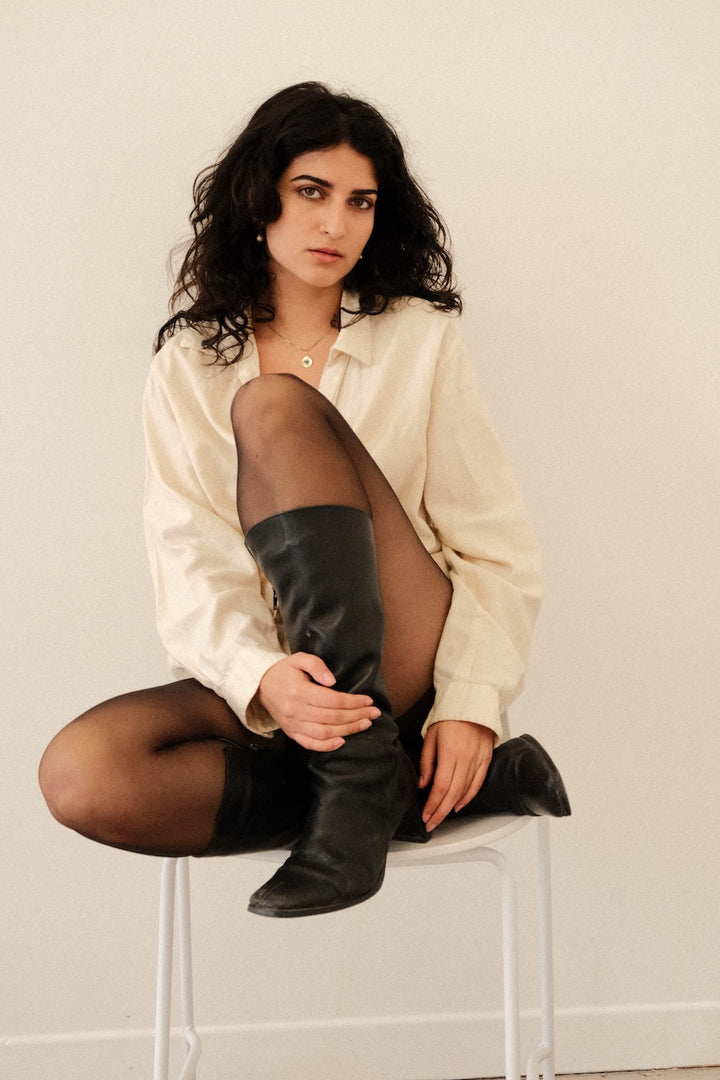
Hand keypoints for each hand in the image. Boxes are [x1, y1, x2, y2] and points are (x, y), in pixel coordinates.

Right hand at [257, 653, 380, 751]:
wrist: (261, 686)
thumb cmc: (284, 671)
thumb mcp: (299, 659)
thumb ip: (317, 665)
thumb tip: (332, 681)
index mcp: (299, 692)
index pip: (333, 700)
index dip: (353, 702)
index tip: (369, 701)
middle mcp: (296, 711)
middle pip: (332, 718)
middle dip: (357, 716)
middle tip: (374, 714)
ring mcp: (293, 725)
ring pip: (325, 733)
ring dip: (348, 730)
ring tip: (365, 725)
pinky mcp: (291, 733)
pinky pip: (310, 744)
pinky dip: (327, 746)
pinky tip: (343, 741)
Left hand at [418, 720, 494, 831]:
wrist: (472, 704)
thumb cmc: (449, 718)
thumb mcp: (431, 736)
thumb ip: (427, 761)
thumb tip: (423, 785)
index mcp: (450, 753)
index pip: (440, 786)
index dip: (433, 804)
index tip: (425, 815)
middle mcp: (465, 759)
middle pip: (452, 793)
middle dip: (440, 812)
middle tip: (431, 823)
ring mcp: (478, 761)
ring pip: (465, 791)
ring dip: (452, 807)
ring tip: (441, 817)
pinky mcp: (486, 760)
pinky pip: (478, 784)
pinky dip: (468, 797)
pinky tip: (458, 805)